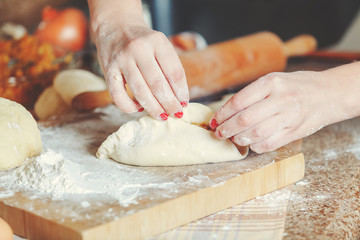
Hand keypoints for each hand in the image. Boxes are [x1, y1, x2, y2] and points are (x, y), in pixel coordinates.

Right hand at [92, 14, 188, 119]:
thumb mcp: (160, 46)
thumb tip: (179, 99)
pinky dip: (129, 106)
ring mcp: (122, 59)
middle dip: (169, 104)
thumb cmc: (143, 41)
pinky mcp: (108, 70)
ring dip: (153, 108)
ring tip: (162, 116)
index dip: (181, 91)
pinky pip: (118, 95)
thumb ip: (169, 68)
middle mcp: (139, 48)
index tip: (184, 103)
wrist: (115, 26)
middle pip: (158, 84)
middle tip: (176, 114)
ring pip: (140, 91)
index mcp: (157, 41)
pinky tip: (138, 108)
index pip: (174, 72)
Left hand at [209, 70, 351, 152]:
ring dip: (238, 139)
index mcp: (271, 82)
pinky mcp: (295, 132)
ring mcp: (289, 117)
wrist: (330, 94)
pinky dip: (255, 146)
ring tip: (232, 138)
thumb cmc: (297, 86)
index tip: (215, 119)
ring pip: (255, 134)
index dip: (222, 113)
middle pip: (244, 120)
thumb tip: (227, 111)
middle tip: (218, 132)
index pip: (239, 101)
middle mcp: (280, 99)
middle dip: (226, 129)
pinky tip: (250, 143)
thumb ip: (253, 94)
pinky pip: (269, 144)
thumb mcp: (275, 80)